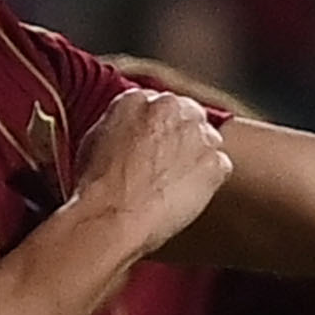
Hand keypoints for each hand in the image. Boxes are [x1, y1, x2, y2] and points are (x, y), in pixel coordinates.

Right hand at [67, 86, 234, 252]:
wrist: (113, 216)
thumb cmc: (97, 188)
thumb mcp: (94, 141)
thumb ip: (120, 126)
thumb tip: (129, 133)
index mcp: (136, 98)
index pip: (157, 105)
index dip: (156, 129)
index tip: (153, 147)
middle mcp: (170, 107)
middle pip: (187, 116)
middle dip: (180, 137)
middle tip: (167, 166)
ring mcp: (197, 134)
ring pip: (207, 140)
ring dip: (196, 157)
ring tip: (174, 185)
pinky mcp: (215, 162)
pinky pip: (220, 166)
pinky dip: (208, 181)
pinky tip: (186, 196)